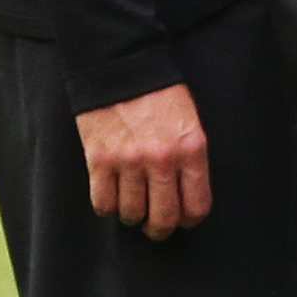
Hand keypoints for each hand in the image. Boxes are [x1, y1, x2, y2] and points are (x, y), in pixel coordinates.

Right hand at [74, 82, 209, 240]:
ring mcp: (128, 162)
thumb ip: (190, 156)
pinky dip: (107, 206)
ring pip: (131, 214)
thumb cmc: (161, 92)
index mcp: (191, 148)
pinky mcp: (99, 161)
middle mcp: (162, 160)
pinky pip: (102, 203)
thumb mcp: (190, 120)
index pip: (197, 204)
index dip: (190, 219)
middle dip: (161, 229)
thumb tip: (186, 192)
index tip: (184, 219)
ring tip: (134, 205)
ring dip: (133, 215)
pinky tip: (113, 195)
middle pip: (163, 218)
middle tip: (157, 227)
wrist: (123, 68)